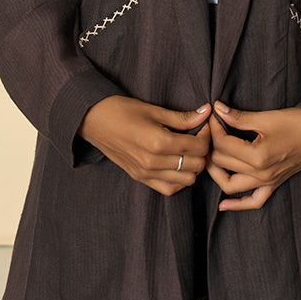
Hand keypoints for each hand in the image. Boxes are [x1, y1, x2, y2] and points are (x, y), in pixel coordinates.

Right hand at [78, 96, 211, 195]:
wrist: (93, 120)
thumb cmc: (122, 110)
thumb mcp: (154, 110)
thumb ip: (182, 117)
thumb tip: (206, 113)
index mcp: (158, 142)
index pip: (198, 146)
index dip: (206, 135)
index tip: (204, 125)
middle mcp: (153, 162)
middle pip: (196, 165)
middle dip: (203, 151)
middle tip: (199, 137)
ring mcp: (146, 173)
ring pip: (186, 181)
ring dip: (193, 167)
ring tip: (190, 151)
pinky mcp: (140, 178)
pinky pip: (168, 189)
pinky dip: (179, 180)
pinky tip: (178, 165)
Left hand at [205, 102, 300, 210]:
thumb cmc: (298, 122)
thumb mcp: (266, 117)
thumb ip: (239, 117)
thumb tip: (218, 109)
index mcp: (258, 156)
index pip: (223, 144)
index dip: (215, 127)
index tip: (213, 115)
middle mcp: (261, 174)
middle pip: (222, 163)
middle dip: (213, 145)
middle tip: (211, 130)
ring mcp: (267, 182)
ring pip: (230, 185)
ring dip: (216, 172)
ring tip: (210, 156)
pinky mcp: (274, 184)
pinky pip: (253, 202)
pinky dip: (237, 204)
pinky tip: (224, 204)